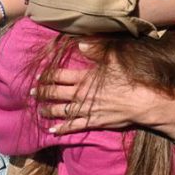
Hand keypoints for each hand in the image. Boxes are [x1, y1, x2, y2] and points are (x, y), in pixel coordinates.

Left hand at [34, 42, 174, 135]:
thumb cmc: (130, 79)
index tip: (38, 76)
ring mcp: (86, 110)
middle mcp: (81, 94)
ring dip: (48, 110)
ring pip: (61, 110)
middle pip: (56, 93)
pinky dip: (62, 128)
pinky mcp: (93, 122)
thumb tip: (80, 44)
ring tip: (39, 110)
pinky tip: (52, 130)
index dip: (47, 75)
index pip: (59, 75)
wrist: (142, 102)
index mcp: (84, 77)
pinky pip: (74, 126)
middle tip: (32, 92)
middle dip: (42, 92)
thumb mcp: (114, 59)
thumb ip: (96, 50)